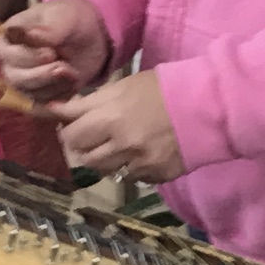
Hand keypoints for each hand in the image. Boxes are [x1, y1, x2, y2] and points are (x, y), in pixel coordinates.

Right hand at [0, 0, 110, 97]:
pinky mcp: (39, 94)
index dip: (27, 57)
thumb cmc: (73, 20)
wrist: (92, 37)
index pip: (6, 53)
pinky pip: (43, 105)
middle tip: (64, 66)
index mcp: (9, 37)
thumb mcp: (66, 17)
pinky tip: (74, 83)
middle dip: (41, 75)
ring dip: (53, 86)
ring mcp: (23, 79)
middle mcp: (11, 60)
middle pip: (15, 77)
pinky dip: (59, 96)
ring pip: (28, 93)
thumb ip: (50, 29)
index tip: (51, 52)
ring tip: (73, 73)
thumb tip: (30, 36)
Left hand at [52, 68, 183, 181]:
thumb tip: (57, 109)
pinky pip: (129, 177)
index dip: (70, 130)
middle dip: (83, 146)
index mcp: (111, 116)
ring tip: (117, 145)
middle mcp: (121, 144)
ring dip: (104, 158)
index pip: (71, 134)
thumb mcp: (124, 86)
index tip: (74, 126)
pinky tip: (140, 153)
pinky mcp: (154, 176)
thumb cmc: (163, 89)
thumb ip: (90, 102)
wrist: (208, 107)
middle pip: (83, 156)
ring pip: (103, 170)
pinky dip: (128, 168)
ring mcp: (138, 163)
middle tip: (93, 136)